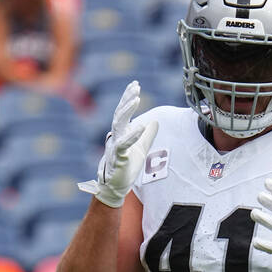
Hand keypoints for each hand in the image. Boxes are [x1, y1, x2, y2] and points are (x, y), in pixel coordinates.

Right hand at [79, 80, 158, 208]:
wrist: (116, 186)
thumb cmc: (127, 167)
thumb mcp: (141, 148)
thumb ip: (148, 135)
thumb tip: (156, 121)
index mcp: (121, 133)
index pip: (123, 112)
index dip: (128, 98)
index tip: (135, 85)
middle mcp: (116, 136)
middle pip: (120, 114)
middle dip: (127, 99)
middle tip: (135, 87)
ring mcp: (115, 146)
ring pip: (118, 124)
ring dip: (127, 110)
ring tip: (136, 99)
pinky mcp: (117, 157)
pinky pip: (123, 144)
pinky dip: (132, 135)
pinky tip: (140, 126)